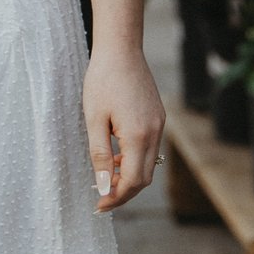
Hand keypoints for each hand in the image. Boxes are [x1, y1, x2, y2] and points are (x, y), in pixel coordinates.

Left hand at [84, 47, 164, 212]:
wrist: (121, 48)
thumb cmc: (102, 80)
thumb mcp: (94, 120)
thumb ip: (100, 156)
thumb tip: (102, 187)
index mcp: (138, 135)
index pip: (133, 181)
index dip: (116, 197)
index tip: (98, 205)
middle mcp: (155, 132)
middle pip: (145, 178)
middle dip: (124, 192)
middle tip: (101, 199)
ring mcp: (159, 124)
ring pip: (149, 164)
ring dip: (129, 176)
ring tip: (105, 177)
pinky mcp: (158, 117)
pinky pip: (150, 148)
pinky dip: (135, 160)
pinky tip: (116, 155)